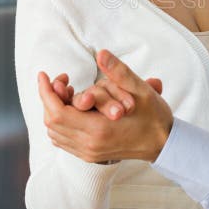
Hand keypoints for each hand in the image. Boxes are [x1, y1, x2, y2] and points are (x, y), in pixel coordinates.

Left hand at [38, 51, 172, 162]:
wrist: (164, 143)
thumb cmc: (153, 116)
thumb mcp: (140, 90)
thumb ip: (118, 72)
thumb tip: (101, 53)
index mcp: (98, 129)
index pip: (57, 112)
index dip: (46, 92)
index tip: (45, 75)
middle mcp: (89, 144)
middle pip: (52, 122)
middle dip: (49, 99)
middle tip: (61, 81)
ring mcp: (89, 152)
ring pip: (55, 132)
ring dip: (54, 110)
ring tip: (66, 92)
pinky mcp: (91, 155)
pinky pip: (64, 140)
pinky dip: (61, 123)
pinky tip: (72, 108)